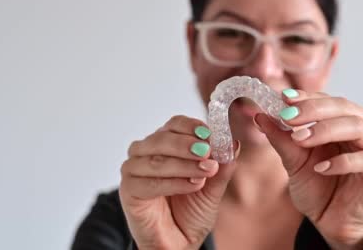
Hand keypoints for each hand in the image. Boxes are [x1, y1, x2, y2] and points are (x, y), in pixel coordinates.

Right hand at [119, 115, 239, 249]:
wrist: (180, 242)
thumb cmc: (192, 210)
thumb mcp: (214, 186)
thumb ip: (222, 165)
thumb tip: (233, 143)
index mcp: (166, 143)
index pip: (175, 124)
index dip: (192, 127)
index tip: (210, 135)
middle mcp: (146, 152)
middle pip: (163, 138)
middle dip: (188, 145)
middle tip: (208, 153)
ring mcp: (134, 170)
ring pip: (156, 159)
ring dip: (184, 165)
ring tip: (206, 172)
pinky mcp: (129, 190)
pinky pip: (148, 182)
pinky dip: (173, 183)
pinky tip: (192, 185)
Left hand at [254, 90, 362, 248]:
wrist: (332, 223)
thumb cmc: (319, 188)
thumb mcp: (294, 161)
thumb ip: (282, 139)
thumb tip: (260, 115)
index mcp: (348, 121)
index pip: (330, 100)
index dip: (308, 97)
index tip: (284, 99)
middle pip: (345, 108)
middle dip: (314, 110)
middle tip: (289, 117)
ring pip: (358, 127)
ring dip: (326, 130)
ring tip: (300, 139)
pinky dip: (341, 161)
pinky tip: (321, 168)